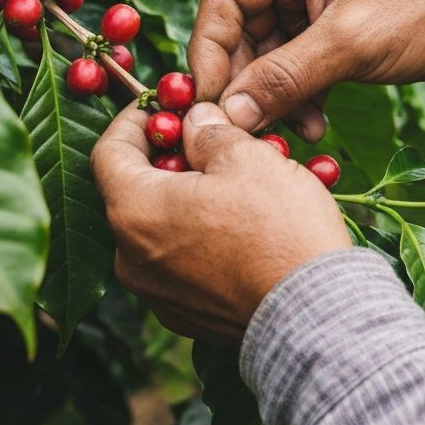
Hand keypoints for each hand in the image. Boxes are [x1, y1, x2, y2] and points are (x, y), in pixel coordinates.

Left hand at [90, 101, 350, 340]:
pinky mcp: (185, 317)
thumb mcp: (248, 158)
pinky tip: (239, 229)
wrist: (316, 317)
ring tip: (231, 184)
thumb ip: (209, 132)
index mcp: (133, 211)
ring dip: (185, 201)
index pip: (108, 151)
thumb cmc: (280, 231)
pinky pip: (181, 265)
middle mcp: (130, 259)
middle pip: (133, 192)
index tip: (162, 106)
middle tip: (204, 140)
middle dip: (166, 161)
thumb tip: (194, 122)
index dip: (134, 120)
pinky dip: (199, 240)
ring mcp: (156, 294)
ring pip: (159, 230)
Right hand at [188, 0, 424, 140]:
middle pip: (239, 31)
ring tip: (295, 132)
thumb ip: (287, 78)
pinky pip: (292, 66)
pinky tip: (313, 124)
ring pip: (264, 55)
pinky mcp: (325, 29)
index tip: (209, 102)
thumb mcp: (352, 43)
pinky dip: (296, 97)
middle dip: (244, 83)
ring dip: (273, 97)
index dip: (208, 52)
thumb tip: (230, 115)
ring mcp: (308, 1)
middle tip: (248, 129)